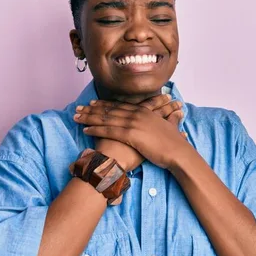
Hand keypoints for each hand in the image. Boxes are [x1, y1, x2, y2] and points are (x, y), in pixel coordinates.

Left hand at [73, 97, 189, 169]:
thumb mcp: (173, 127)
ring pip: (105, 118)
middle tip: (79, 108)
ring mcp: (132, 123)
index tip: (93, 103)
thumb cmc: (175, 143)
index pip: (120, 106)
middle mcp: (136, 114)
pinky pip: (108, 130)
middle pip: (110, 110)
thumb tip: (179, 113)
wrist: (178, 152)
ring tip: (76, 117)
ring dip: (89, 117)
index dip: (105, 104)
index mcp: (144, 112)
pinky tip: (85, 129)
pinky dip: (95, 129)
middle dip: (92, 109)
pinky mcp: (130, 134)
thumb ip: (172, 119)